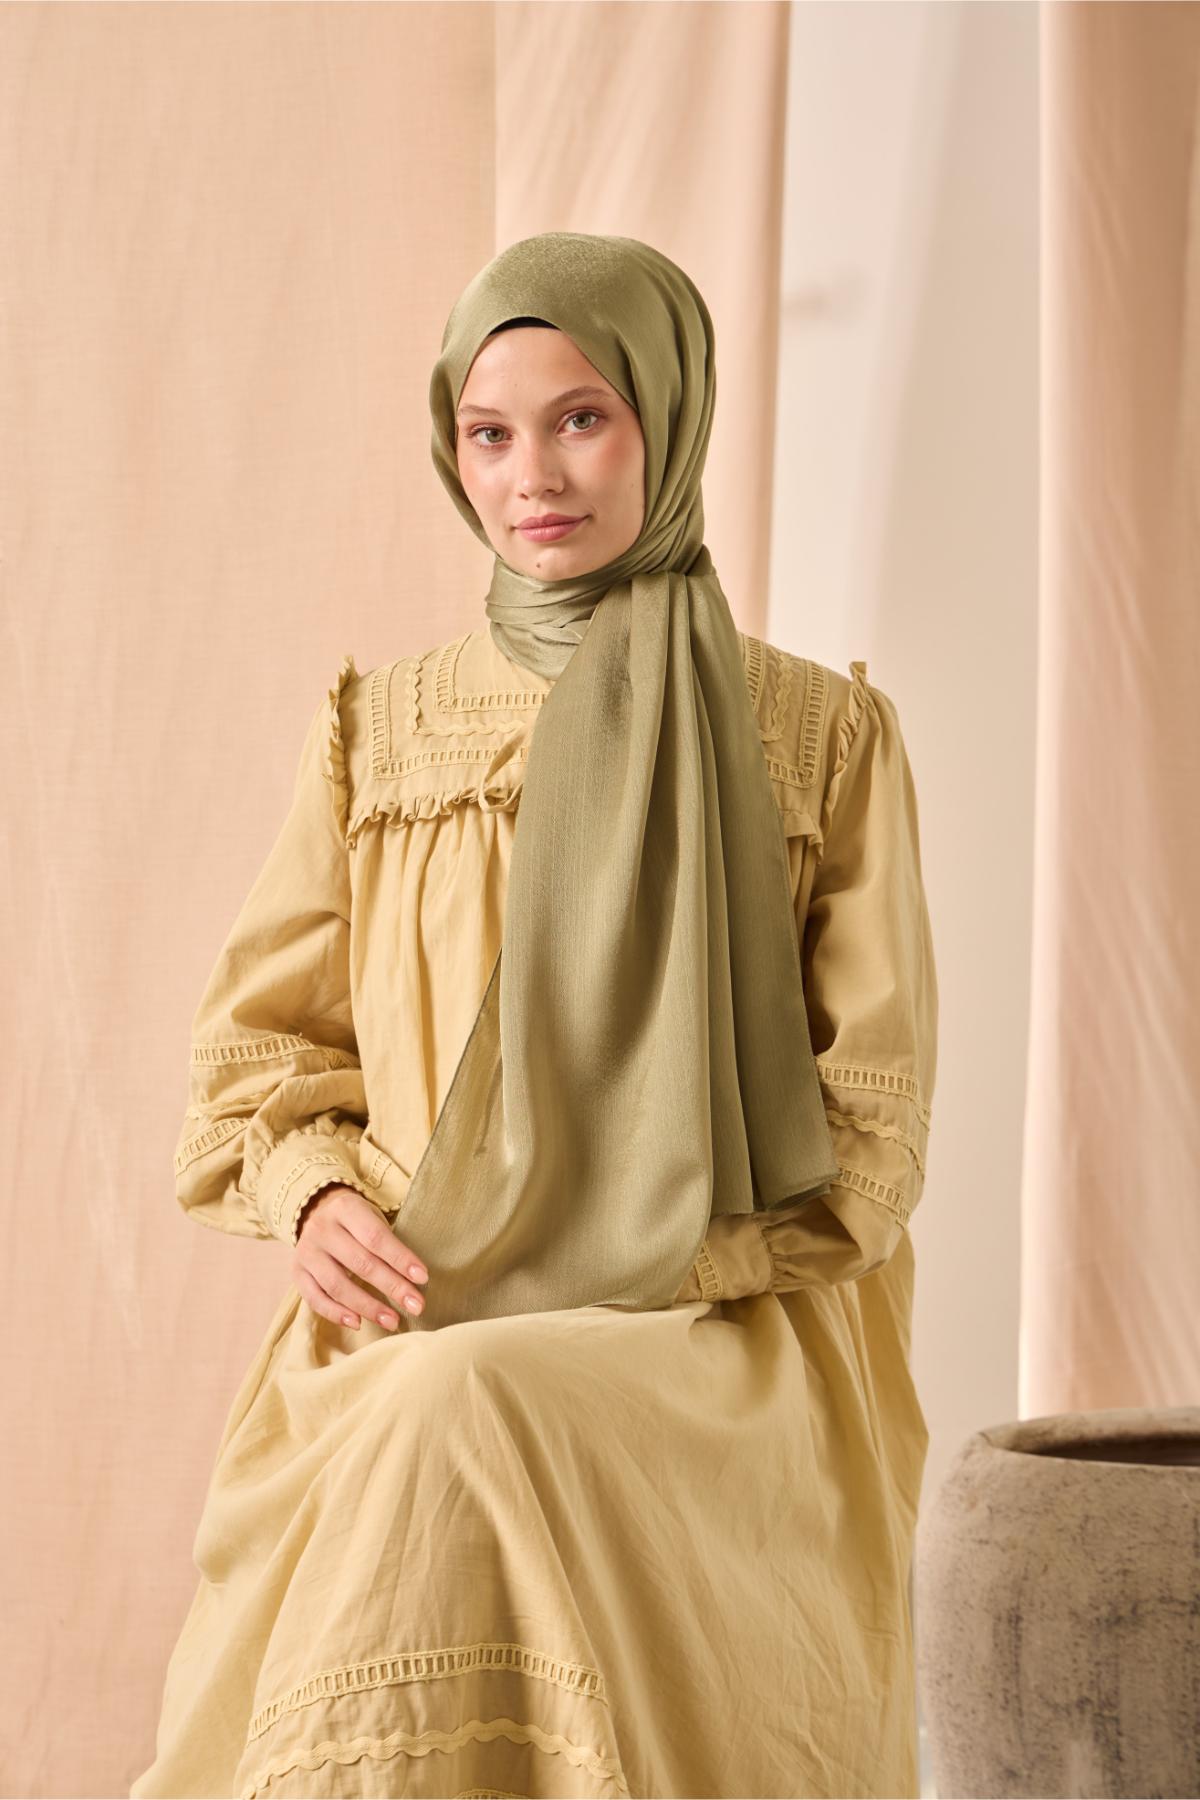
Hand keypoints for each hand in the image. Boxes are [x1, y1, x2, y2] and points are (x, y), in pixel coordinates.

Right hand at [291, 1183, 428, 1329]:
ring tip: (392, 1321)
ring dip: (367, 1306)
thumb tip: (417, 1280)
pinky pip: (315, 1298)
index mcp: (346, 1209)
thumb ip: (389, 1243)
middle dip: (392, 1287)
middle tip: (416, 1306)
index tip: (423, 1278)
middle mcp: (322, 1229)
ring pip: (337, 1285)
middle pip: (361, 1263)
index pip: (376, 1237)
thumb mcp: (371, 1217)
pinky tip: (357, 1323)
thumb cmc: (355, 1221)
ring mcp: (307, 1252)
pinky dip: (336, 1313)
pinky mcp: (297, 1273)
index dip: (400, 1259)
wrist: (315, 1214)